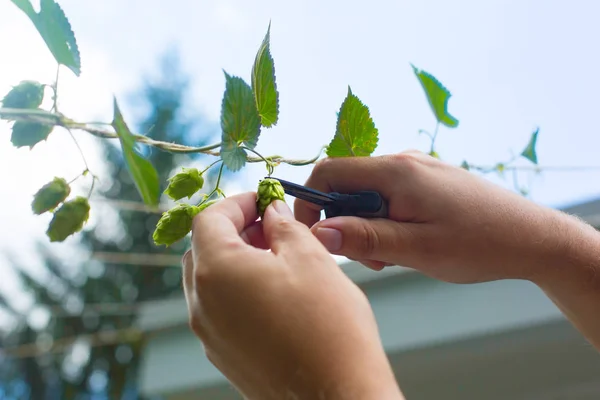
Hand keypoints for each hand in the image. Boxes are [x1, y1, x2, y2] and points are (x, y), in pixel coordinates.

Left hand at [182, 192, 403, 399]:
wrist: (338, 397)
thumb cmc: (329, 326)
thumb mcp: (310, 257)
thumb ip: (284, 227)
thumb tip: (272, 213)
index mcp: (216, 272)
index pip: (209, 219)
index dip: (238, 202)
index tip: (265, 199)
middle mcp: (202, 305)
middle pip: (203, 249)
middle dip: (234, 230)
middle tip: (272, 227)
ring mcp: (210, 335)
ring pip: (210, 282)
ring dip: (236, 260)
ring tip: (277, 258)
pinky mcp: (224, 356)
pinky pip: (220, 310)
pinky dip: (238, 290)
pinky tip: (275, 292)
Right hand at [295, 151, 599, 349]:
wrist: (531, 236)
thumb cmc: (478, 244)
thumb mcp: (416, 248)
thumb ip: (364, 238)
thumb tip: (318, 234)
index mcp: (395, 171)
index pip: (329, 172)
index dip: (310, 203)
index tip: (312, 237)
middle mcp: (403, 161)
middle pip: (347, 184)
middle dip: (345, 222)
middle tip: (370, 259)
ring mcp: (417, 169)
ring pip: (369, 193)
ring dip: (367, 225)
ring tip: (393, 256)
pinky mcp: (429, 181)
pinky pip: (390, 196)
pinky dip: (386, 220)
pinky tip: (409, 243)